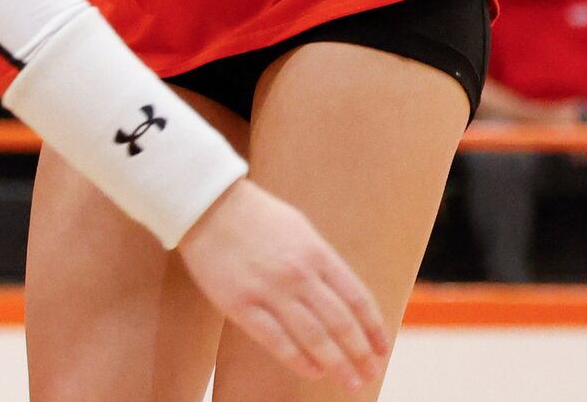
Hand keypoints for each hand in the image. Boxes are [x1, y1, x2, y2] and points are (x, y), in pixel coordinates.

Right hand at [175, 180, 388, 389]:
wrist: (204, 203)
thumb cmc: (254, 215)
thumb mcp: (299, 229)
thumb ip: (322, 263)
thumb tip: (345, 298)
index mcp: (317, 254)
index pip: (357, 300)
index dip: (373, 329)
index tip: (382, 350)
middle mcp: (298, 275)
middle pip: (341, 324)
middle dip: (361, 354)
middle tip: (371, 373)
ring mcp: (269, 290)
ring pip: (314, 337)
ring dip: (337, 364)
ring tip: (351, 382)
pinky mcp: (240, 304)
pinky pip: (276, 340)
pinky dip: (299, 360)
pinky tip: (313, 372)